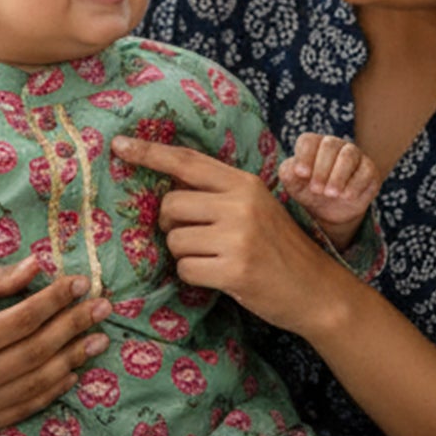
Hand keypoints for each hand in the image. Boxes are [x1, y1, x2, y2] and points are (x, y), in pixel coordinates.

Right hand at [0, 255, 112, 433]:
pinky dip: (52, 389)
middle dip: (74, 326)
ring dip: (73, 359)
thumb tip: (37, 267)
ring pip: (36, 382)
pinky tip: (73, 369)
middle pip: (36, 352)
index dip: (55, 301)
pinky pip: (25, 407)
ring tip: (98, 338)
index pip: (22, 320)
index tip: (81, 283)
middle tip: (102, 308)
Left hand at [111, 135, 352, 334]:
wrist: (317, 289)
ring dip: (185, 255)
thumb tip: (168, 191)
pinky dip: (194, 277)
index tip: (119, 146)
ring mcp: (238, 237)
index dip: (150, 153)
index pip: (188, 162)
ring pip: (174, 241)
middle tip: (196, 238)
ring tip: (215, 259)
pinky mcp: (234, 270)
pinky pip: (185, 270)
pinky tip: (219, 277)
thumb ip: (219, 195)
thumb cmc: (281, 249)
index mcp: (245, 184)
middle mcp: (241, 204)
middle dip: (172, 226)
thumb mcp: (257, 208)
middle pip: (170, 206)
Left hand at [276, 133, 377, 249]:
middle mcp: (334, 145)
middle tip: (316, 190)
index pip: (308, 141)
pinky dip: (356, 184)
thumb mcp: (294, 184)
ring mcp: (354, 155)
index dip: (304, 156)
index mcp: (313, 145)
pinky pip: (365, 171)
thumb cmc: (308, 191)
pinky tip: (347, 196)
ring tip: (331, 194)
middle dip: (321, 169)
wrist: (329, 210)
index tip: (301, 174)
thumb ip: (288, 173)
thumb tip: (293, 168)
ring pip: (348, 156)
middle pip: (329, 146)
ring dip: (338, 176)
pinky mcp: (369, 169)